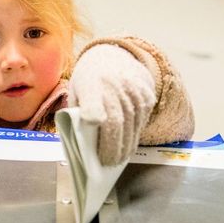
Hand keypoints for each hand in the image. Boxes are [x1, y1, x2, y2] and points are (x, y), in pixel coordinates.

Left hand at [68, 44, 155, 165]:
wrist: (113, 58)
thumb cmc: (89, 83)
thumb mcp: (76, 92)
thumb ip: (78, 114)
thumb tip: (85, 146)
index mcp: (90, 85)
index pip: (93, 98)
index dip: (93, 109)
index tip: (93, 120)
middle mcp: (114, 85)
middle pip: (115, 122)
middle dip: (112, 147)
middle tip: (108, 163)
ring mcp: (133, 90)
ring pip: (131, 126)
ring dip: (125, 146)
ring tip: (119, 159)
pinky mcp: (146, 95)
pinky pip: (141, 121)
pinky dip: (134, 135)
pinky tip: (128, 143)